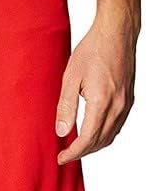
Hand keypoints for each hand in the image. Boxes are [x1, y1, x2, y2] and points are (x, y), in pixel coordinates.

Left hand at [56, 15, 136, 164]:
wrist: (117, 32)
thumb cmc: (93, 49)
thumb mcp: (70, 77)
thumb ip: (66, 107)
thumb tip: (61, 132)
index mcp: (101, 102)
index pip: (87, 140)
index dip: (73, 153)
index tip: (61, 158)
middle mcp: (117, 106)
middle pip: (99, 142)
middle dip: (81, 153)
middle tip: (66, 155)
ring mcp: (125, 104)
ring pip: (110, 137)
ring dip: (93, 146)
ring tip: (77, 147)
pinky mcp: (128, 100)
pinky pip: (117, 127)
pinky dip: (104, 136)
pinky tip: (93, 133)